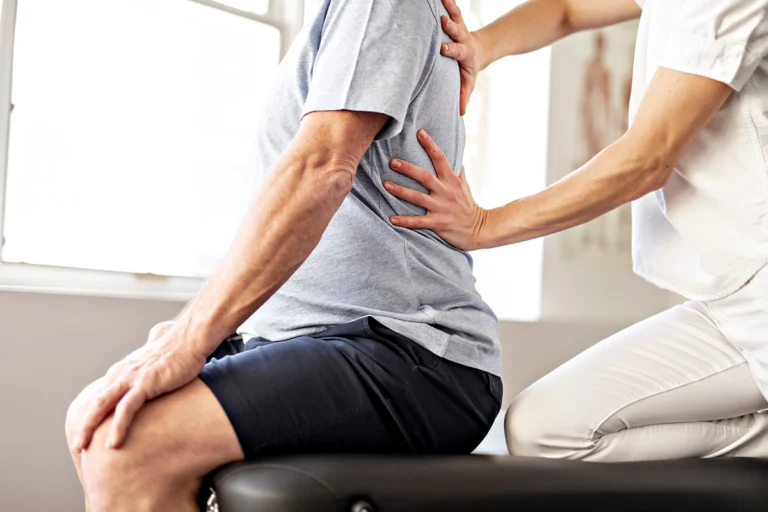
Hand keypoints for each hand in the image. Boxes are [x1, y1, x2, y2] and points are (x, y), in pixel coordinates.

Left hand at [72, 320, 207, 450]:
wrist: (191, 338)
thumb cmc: (179, 349)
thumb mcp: (156, 361)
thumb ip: (148, 366)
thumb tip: (149, 362)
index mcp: (123, 371)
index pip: (100, 396)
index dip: (92, 415)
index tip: (88, 433)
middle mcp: (121, 373)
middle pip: (94, 402)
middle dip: (83, 425)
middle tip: (77, 446)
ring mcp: (132, 378)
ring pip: (101, 405)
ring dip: (88, 427)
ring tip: (82, 447)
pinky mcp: (145, 383)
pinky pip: (126, 408)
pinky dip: (117, 426)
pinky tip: (113, 444)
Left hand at [384, 129, 487, 250]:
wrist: (479, 229)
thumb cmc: (468, 205)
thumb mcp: (465, 186)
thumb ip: (458, 172)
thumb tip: (455, 157)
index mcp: (452, 180)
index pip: (440, 158)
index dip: (430, 145)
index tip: (419, 132)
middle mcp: (446, 192)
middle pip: (424, 176)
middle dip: (407, 168)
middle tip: (392, 162)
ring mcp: (441, 208)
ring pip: (418, 198)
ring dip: (400, 191)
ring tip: (385, 185)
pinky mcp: (438, 223)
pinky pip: (418, 222)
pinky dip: (404, 220)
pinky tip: (391, 219)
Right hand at [440, 0, 487, 115]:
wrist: (481, 49)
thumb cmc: (469, 68)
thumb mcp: (469, 81)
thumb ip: (464, 95)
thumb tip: (461, 113)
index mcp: (464, 52)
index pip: (457, 51)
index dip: (450, 50)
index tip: (442, 48)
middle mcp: (461, 37)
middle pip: (456, 30)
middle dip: (450, 25)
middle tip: (442, 20)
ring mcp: (459, 26)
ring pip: (455, 14)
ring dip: (449, 6)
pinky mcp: (456, 19)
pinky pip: (452, 7)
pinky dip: (447, 0)